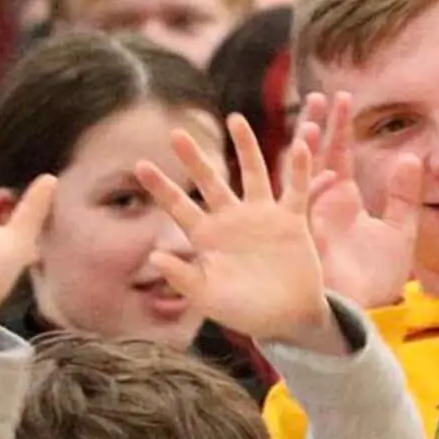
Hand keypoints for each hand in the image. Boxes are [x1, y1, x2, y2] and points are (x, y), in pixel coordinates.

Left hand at [133, 111, 333, 345]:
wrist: (286, 320)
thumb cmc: (245, 312)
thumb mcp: (208, 298)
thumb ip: (183, 278)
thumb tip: (154, 256)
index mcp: (208, 238)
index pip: (179, 207)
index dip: (161, 187)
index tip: (140, 165)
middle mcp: (232, 220)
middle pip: (210, 182)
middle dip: (194, 159)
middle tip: (176, 134)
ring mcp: (262, 216)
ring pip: (253, 173)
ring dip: (246, 147)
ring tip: (235, 119)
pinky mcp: (291, 220)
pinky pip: (295, 188)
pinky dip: (299, 168)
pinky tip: (299, 145)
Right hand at [291, 93, 422, 309]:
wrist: (370, 314)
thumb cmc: (379, 279)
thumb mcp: (400, 231)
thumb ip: (405, 195)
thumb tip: (410, 157)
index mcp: (342, 200)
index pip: (337, 154)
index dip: (338, 127)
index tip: (342, 97)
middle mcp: (323, 207)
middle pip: (314, 159)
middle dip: (314, 128)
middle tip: (317, 97)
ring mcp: (313, 224)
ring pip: (302, 181)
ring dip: (304, 154)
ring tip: (310, 123)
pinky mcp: (311, 245)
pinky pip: (307, 214)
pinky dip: (314, 193)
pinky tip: (327, 174)